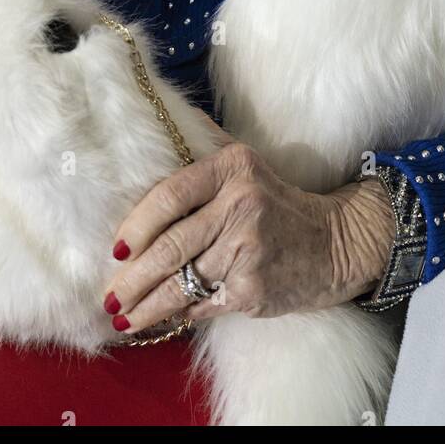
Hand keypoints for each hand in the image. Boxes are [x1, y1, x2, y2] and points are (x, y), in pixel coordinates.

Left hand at [101, 121, 396, 334]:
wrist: (335, 243)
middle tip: (109, 295)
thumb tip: (165, 120)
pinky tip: (158, 323)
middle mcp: (240, 206)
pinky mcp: (252, 289)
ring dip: (146, 306)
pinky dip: (177, 316)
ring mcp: (247, 250)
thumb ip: (207, 144)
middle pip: (170, 246)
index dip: (136, 225)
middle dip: (132, 277)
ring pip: (181, 282)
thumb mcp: (248, 164)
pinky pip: (202, 304)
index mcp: (232, 169)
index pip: (170, 195)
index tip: (116, 250)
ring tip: (122, 317)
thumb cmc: (279, 204)